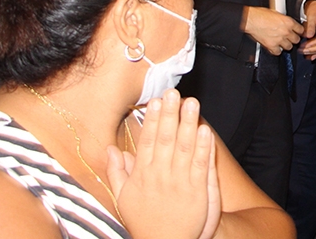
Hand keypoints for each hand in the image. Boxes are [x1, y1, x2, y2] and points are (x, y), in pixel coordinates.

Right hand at [107, 90, 220, 238]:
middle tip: (173, 93)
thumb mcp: (123, 199)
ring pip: (184, 147)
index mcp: (142, 175)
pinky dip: (202, 147)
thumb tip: (111, 149)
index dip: (152, 120)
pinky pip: (199, 164)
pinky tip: (205, 130)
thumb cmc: (145, 223)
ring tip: (191, 102)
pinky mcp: (196, 190)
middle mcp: (160, 176)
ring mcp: (179, 182)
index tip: (155, 101)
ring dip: (187, 123)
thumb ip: (117, 172)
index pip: (147, 141)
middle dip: (169, 114)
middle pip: (165, 139)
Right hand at [243, 7, 302, 53]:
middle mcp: (285, 31)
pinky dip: (276, 50)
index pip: (301, 30)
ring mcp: (279, 39)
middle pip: (296, 40)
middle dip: (293, 39)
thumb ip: (284, 19)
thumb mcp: (276, 13)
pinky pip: (278, 52)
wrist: (251, 20)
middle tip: (289, 38)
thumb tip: (286, 22)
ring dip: (286, 45)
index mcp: (288, 22)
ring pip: (289, 47)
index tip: (297, 32)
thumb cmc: (261, 14)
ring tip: (282, 42)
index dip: (299, 31)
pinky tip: (275, 46)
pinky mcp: (271, 46)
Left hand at [299, 0, 315, 59]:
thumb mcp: (312, 16)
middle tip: (303, 51)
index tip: (306, 46)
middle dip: (313, 50)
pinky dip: (315, 52)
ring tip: (304, 54)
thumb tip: (308, 36)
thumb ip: (310, 27)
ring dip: (314, 52)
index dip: (315, 44)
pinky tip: (310, 56)